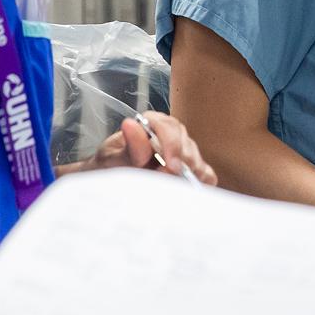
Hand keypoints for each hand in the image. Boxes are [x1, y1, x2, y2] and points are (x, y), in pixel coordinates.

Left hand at [71, 111, 218, 184]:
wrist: (109, 184)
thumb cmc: (111, 167)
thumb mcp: (112, 158)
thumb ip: (127, 147)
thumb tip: (131, 125)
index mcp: (150, 124)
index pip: (168, 126)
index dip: (171, 145)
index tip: (170, 165)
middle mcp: (170, 135)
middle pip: (186, 144)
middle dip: (180, 164)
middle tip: (167, 180)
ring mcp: (183, 151)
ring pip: (196, 160)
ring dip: (187, 176)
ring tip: (170, 189)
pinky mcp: (192, 169)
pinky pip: (205, 175)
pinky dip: (199, 184)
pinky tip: (186, 191)